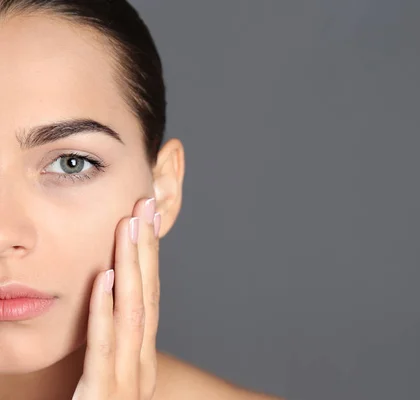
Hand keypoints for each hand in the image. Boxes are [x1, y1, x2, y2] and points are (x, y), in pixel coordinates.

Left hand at [73, 197, 160, 399]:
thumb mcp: (105, 382)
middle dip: (146, 249)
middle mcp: (140, 367)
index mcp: (140, 361)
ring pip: (132, 314)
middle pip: (147, 297)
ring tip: (129, 227)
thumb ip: (108, 348)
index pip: (149, 299)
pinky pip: (104, 349)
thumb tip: (104, 305)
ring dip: (131, 266)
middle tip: (146, 203)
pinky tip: (104, 279)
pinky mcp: (103, 398)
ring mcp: (126, 384)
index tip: (146, 219)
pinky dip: (106, 310)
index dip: (149, 258)